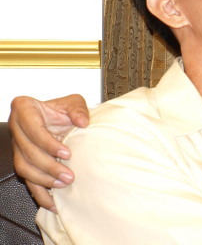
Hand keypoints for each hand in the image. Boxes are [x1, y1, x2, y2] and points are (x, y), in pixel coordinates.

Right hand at [9, 94, 89, 210]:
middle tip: (68, 176)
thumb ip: (78, 109)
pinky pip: (27, 180)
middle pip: (27, 152)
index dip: (49, 144)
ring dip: (43, 180)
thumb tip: (83, 122)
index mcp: (23, 109)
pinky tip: (52, 202)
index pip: (32, 129)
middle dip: (49, 167)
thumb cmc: (62, 109)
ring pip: (24, 168)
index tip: (67, 153)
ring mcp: (17, 146)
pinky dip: (39, 193)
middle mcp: (16, 128)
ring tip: (62, 185)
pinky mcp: (23, 161)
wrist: (59, 118)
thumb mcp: (73, 102)